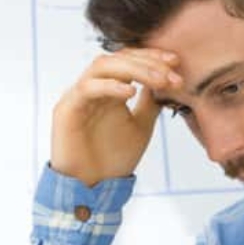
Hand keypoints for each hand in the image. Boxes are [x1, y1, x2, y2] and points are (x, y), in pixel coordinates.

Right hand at [50, 49, 181, 185]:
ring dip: (133, 69)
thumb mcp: (141, 125)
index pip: (129, 59)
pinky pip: (87, 88)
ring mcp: (78, 96)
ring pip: (103, 66)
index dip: (152, 57)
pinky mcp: (66, 109)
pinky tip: (131, 92)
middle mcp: (93, 87)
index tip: (176, 62)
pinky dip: (110, 86)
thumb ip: (150, 102)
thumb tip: (167, 79)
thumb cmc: (114, 159)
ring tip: (158, 80)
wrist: (93, 187)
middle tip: (171, 72)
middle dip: (147, 62)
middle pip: (118, 58)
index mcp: (110, 89)